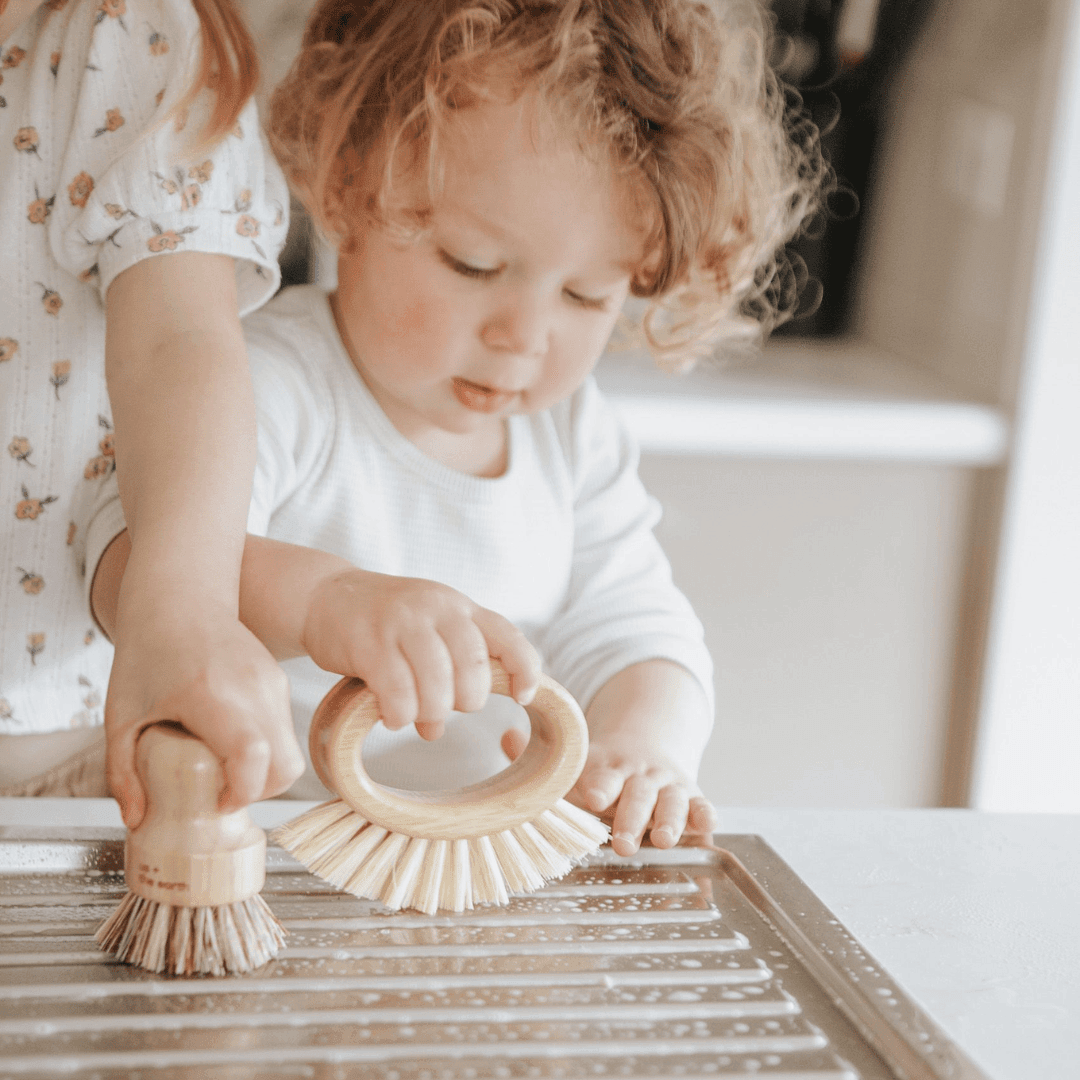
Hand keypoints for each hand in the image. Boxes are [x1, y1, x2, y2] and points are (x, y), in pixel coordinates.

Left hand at [101, 535, 304, 828]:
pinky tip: (228, 741)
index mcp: (211, 695)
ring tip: (219, 764)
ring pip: (289, 752)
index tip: (213, 803)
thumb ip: (123, 773)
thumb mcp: (121, 716)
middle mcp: (253, 689)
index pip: (252, 758)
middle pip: (285, 766)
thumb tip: (137, 820)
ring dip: (261, 772)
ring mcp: (272, 684)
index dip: (240, 794)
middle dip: (257, 793)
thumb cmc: (146, 650)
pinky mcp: (279, 682)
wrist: (180, 596)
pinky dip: (264, 751)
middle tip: (218, 792)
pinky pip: (285, 732)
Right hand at [300, 567, 541, 738]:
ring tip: (417, 718)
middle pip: (474, 664)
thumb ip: (444, 673)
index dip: (524, 670)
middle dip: (466, 700)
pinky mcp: (368, 641)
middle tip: (445, 709)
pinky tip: (392, 716)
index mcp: (460, 607)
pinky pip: (397, 689)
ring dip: (432, 710)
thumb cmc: (385, 624)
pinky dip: (400, 713)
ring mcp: (402, 622)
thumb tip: (436, 730)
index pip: (508, 637)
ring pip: (437, 680)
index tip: (523, 699)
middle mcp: (437, 608)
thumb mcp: (426, 634)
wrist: (326, 596)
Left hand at [502, 724, 716, 855]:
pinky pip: (702, 806)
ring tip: (662, 839)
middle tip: (621, 841)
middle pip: (639, 795)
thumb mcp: (577, 761)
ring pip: (672, 801)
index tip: (593, 795)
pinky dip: (705, 815)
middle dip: (632, 817)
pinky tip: (706, 825)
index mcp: (610, 765)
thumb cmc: (603, 769)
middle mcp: (641, 775)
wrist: (647, 747)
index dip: (600, 784)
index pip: (604, 774)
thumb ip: (542, 757)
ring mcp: (669, 787)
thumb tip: (507, 736)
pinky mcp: (692, 799)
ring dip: (669, 819)